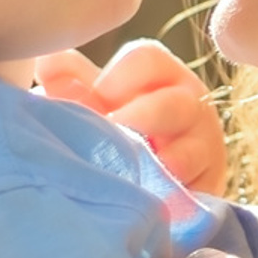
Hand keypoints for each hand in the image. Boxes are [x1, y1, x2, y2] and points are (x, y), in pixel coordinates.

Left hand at [32, 41, 229, 196]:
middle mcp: (190, 105)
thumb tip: (47, 59)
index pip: (148, 58)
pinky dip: (173, 195)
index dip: (120, 76)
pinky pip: (198, 190)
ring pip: (193, 150)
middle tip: (112, 132)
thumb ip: (69, 83)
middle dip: (141, 118)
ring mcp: (204, 148)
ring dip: (161, 162)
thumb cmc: (111, 135)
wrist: (138, 192)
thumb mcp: (90, 105)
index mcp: (160, 76)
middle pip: (175, 103)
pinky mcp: (209, 188)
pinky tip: (150, 198)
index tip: (97, 97)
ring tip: (133, 170)